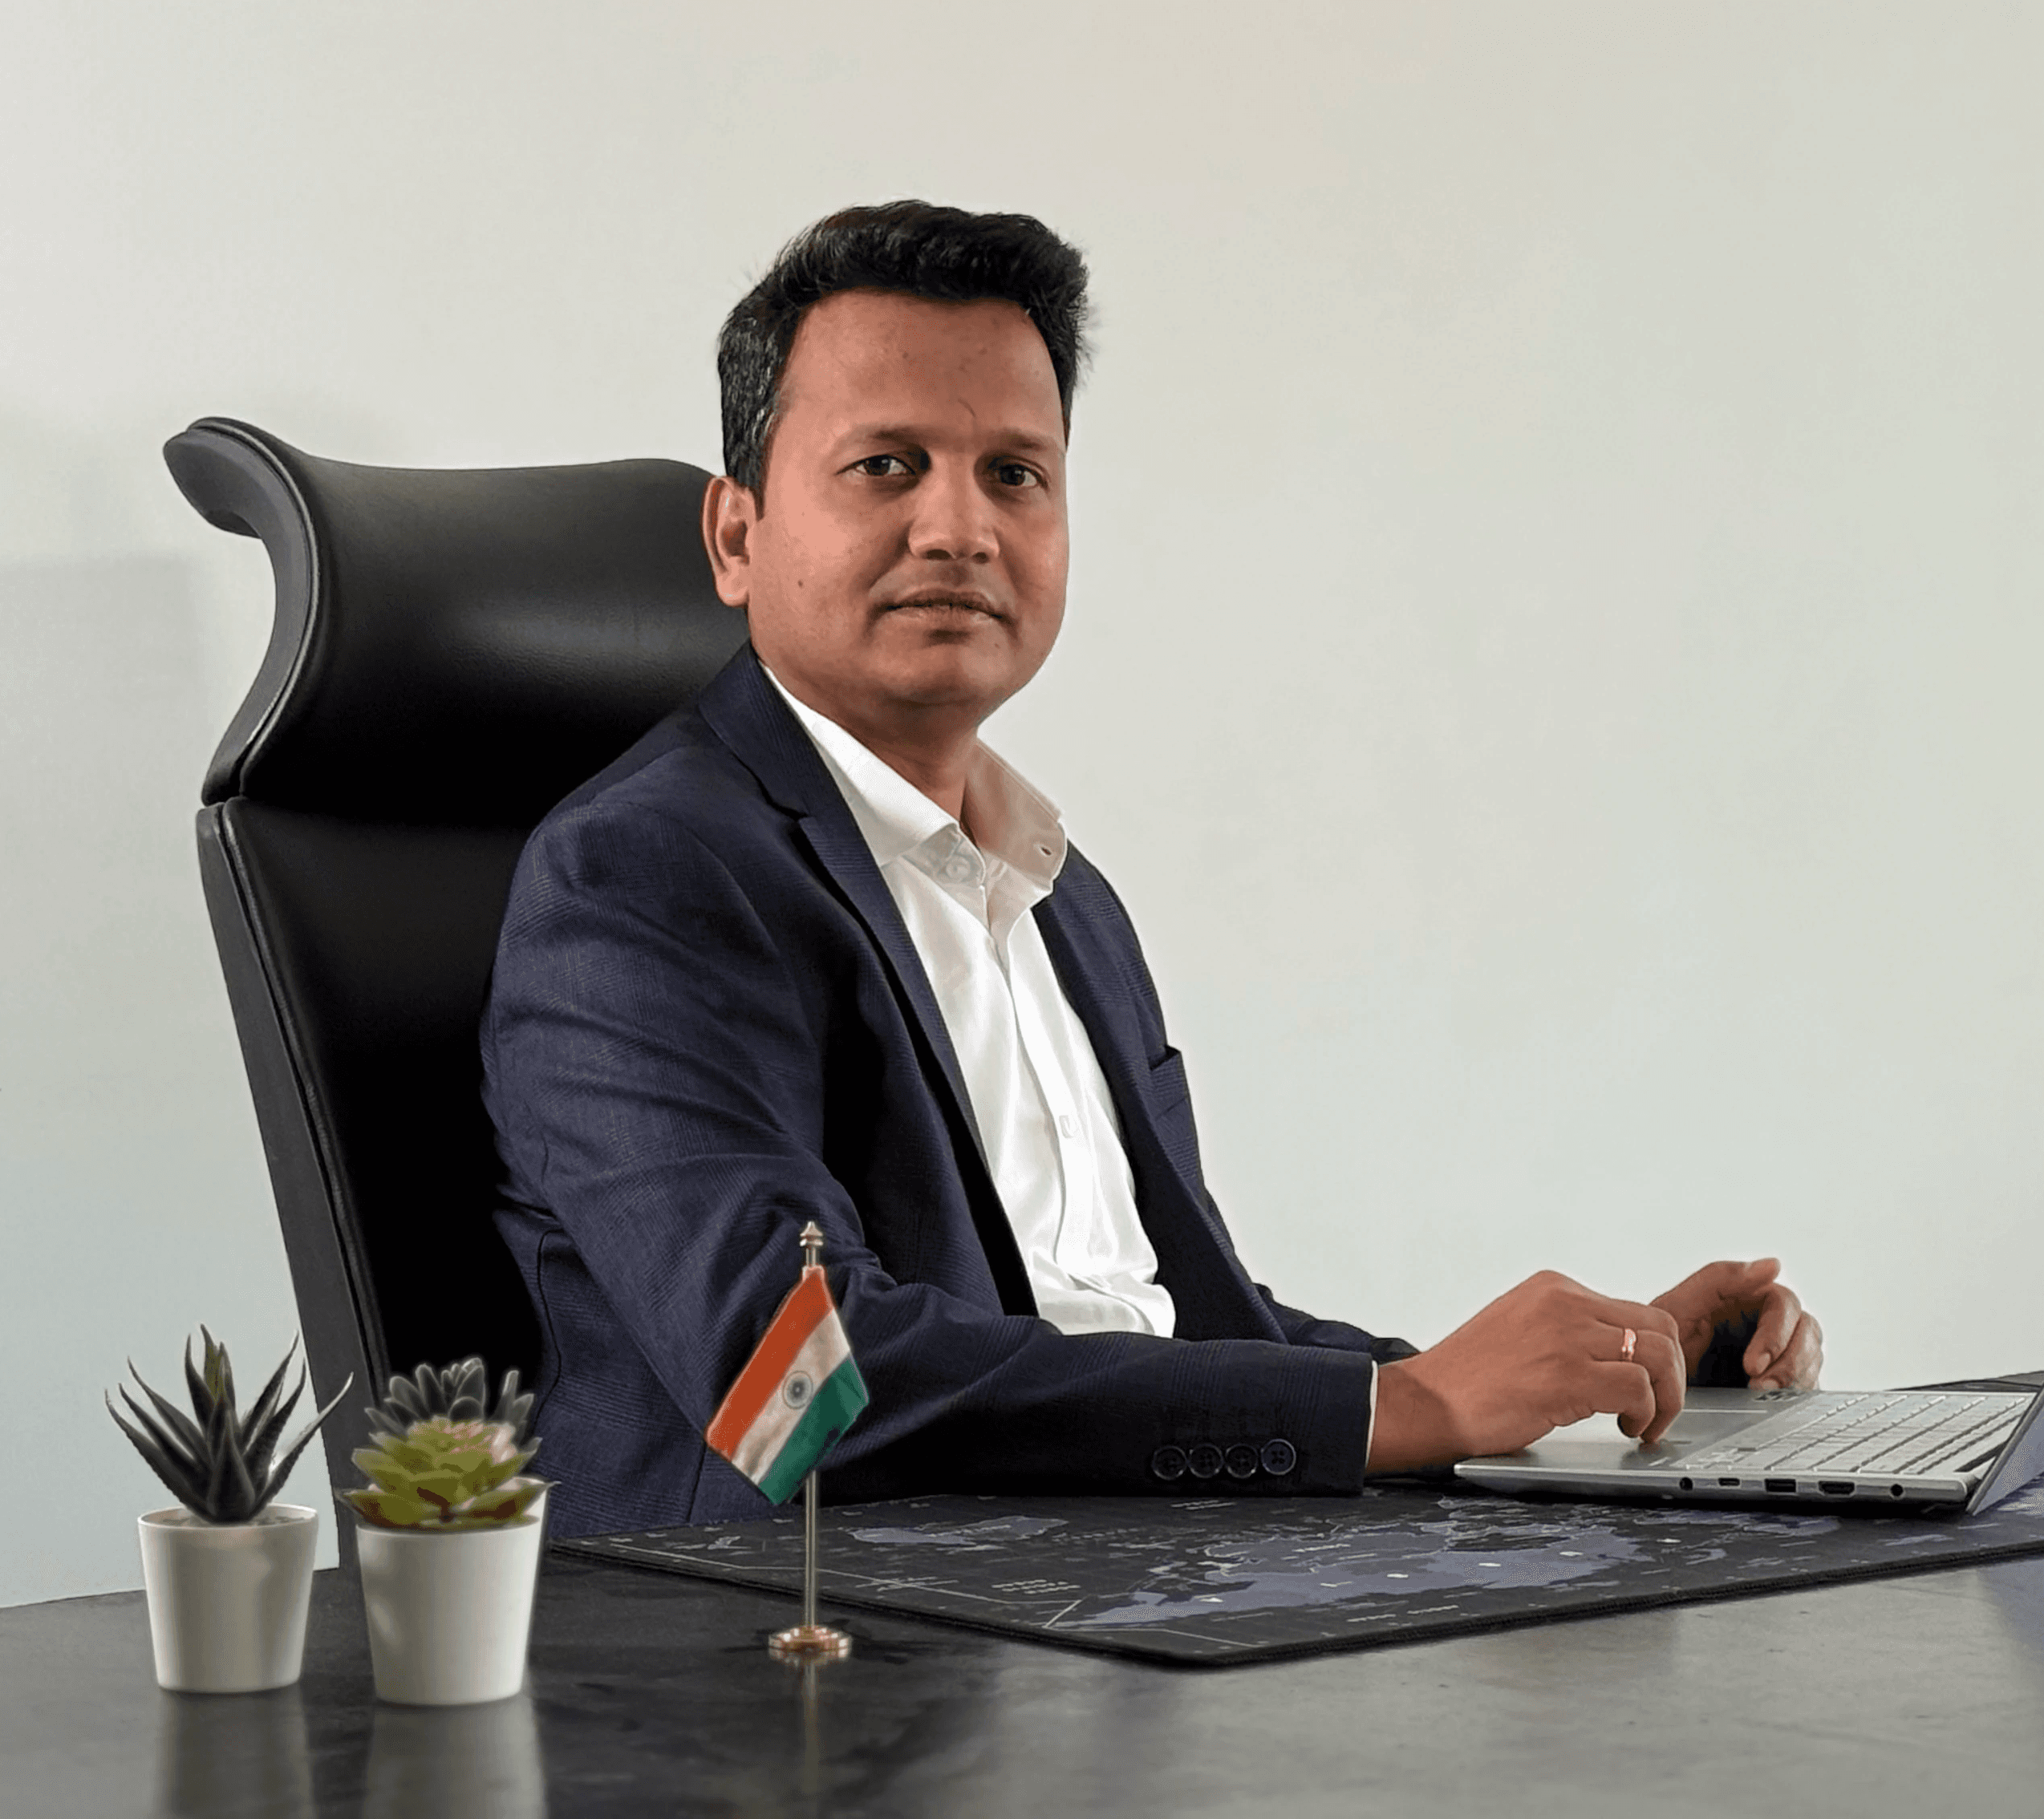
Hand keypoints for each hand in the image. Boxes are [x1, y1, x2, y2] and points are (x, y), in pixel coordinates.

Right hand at [1367, 1271, 1687, 1471]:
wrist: (1427, 1401)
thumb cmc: (1467, 1379)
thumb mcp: (1520, 1329)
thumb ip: (1564, 1331)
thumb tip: (1614, 1354)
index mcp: (1553, 1288)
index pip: (1634, 1310)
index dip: (1653, 1353)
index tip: (1649, 1385)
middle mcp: (1565, 1302)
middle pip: (1659, 1327)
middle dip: (1672, 1374)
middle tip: (1657, 1408)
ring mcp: (1568, 1335)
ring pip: (1659, 1355)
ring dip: (1665, 1397)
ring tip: (1643, 1423)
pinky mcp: (1568, 1374)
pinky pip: (1638, 1388)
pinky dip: (1645, 1414)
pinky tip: (1625, 1428)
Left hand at [1650, 1257, 1822, 1391]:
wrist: (1651, 1389)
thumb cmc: (1660, 1343)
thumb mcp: (1679, 1307)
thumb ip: (1720, 1278)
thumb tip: (1773, 1265)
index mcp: (1748, 1297)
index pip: (1785, 1304)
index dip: (1775, 1334)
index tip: (1752, 1364)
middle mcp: (1769, 1321)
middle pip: (1806, 1332)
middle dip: (1789, 1362)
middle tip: (1759, 1386)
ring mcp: (1779, 1352)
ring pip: (1812, 1359)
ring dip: (1792, 1380)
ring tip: (1758, 1396)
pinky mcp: (1784, 1381)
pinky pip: (1808, 1384)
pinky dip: (1795, 1396)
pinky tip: (1771, 1404)